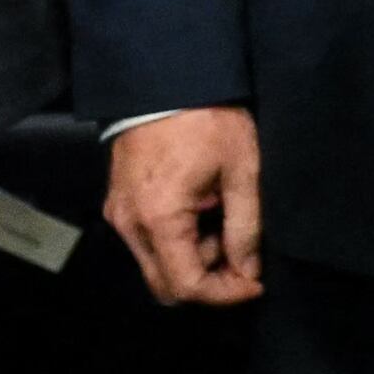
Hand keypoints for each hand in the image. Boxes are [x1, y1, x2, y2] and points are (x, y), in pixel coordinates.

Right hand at [103, 108, 263, 307]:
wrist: (166, 79)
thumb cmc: (208, 119)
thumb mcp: (242, 170)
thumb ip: (245, 226)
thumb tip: (249, 270)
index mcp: (158, 218)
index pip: (186, 285)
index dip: (224, 294)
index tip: (255, 283)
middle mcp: (129, 224)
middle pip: (165, 285)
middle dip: (208, 283)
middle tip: (243, 260)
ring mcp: (119, 214)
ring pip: (156, 265)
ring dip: (193, 261)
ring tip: (225, 225)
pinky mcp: (119, 203)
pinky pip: (147, 242)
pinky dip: (177, 242)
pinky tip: (204, 214)